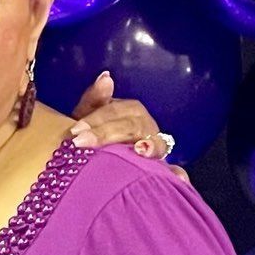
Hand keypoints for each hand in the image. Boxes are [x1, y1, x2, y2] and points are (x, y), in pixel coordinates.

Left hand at [68, 71, 189, 183]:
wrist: (97, 156)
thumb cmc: (93, 133)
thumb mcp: (87, 115)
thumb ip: (94, 99)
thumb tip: (106, 76)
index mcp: (130, 111)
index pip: (117, 111)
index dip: (96, 120)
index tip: (75, 131)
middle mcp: (146, 126)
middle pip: (133, 127)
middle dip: (107, 134)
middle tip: (81, 143)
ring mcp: (156, 147)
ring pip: (157, 145)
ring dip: (149, 148)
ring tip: (141, 151)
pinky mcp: (160, 168)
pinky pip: (171, 172)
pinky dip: (177, 174)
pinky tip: (179, 178)